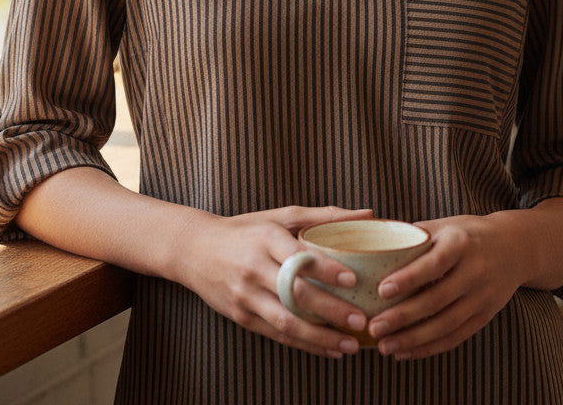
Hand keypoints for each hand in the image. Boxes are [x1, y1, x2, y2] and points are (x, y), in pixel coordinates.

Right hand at [172, 204, 373, 357]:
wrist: (195, 249)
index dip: (326, 269)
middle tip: (361, 320)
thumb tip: (367, 213)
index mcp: (265, 239)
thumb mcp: (280, 216)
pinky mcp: (242, 317)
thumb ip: (323, 217)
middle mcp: (254, 269)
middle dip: (331, 311)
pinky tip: (329, 349)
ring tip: (351, 344)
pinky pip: (277, 335)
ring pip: (286, 322)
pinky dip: (304, 344)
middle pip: (295, 294)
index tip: (354, 279)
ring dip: (320, 337)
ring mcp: (245, 297)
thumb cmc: (246, 230)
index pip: (298, 257)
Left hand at [365, 213, 535, 360]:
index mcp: (461, 243)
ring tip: (384, 346)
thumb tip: (373, 244)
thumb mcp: (445, 225)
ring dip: (413, 339)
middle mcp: (475, 271)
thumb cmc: (468, 233)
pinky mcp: (485, 315)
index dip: (409, 278)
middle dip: (403, 317)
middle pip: (437, 299)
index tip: (382, 290)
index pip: (434, 263)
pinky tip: (406, 352)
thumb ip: (414, 236)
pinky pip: (455, 336)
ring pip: (445, 324)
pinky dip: (430, 348)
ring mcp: (482, 296)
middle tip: (374, 327)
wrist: (515, 247)